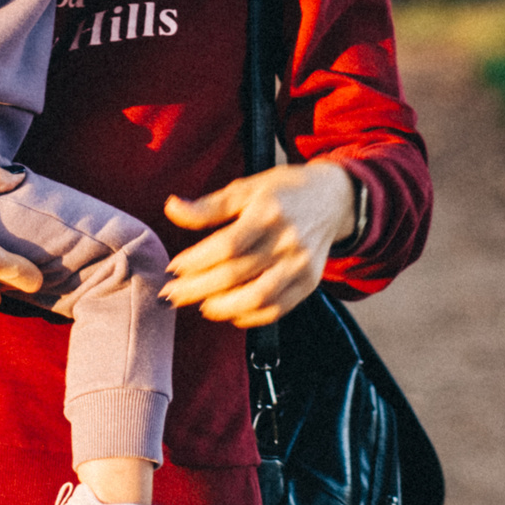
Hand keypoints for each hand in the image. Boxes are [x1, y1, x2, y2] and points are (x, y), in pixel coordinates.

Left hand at [161, 160, 355, 326]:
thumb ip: (208, 205)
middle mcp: (288, 240)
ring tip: (201, 305)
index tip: (174, 268)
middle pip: (236, 274)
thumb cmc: (283, 192)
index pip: (227, 245)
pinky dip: (250, 316)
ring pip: (257, 297)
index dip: (197, 261)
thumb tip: (171, 208)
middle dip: (197, 288)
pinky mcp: (310, 282)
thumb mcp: (246, 188)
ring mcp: (301, 264)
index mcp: (269, 212)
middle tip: (171, 294)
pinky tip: (231, 312)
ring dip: (222, 307)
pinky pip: (277, 308)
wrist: (334, 199)